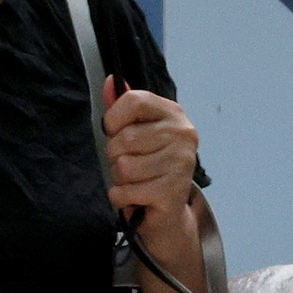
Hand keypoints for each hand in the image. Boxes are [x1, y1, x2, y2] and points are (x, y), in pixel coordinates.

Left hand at [101, 78, 197, 220]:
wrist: (167, 211)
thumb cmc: (149, 166)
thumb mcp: (136, 131)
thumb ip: (122, 107)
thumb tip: (109, 82)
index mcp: (173, 113)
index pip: (134, 100)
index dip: (114, 119)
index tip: (115, 132)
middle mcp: (183, 134)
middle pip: (125, 138)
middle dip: (115, 156)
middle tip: (130, 165)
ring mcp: (181, 163)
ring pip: (124, 166)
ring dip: (119, 179)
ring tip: (134, 181)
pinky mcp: (172, 191)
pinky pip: (125, 192)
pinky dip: (121, 198)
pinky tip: (134, 197)